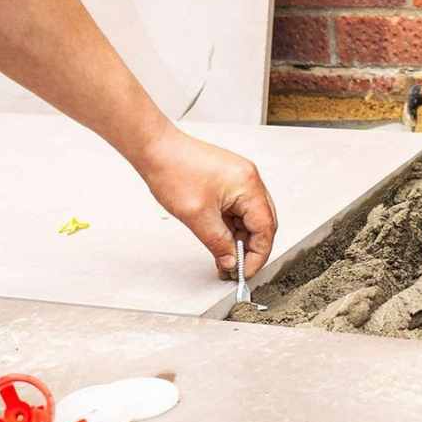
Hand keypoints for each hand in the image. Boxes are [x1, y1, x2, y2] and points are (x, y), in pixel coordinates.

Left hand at [140, 123, 277, 278]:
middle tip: (236, 269)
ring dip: (239, 240)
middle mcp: (249, 180)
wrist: (155, 149)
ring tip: (224, 259)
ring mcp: (240, 180)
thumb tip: (231, 262)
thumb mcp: (197, 217)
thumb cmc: (173, 170)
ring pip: (249, 219)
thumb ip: (218, 243)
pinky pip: (238, 211)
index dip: (257, 255)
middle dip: (250, 250)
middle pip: (262, 224)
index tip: (245, 272)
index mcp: (248, 185)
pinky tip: (221, 242)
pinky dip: (231, 229)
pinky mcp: (229, 182)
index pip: (265, 228)